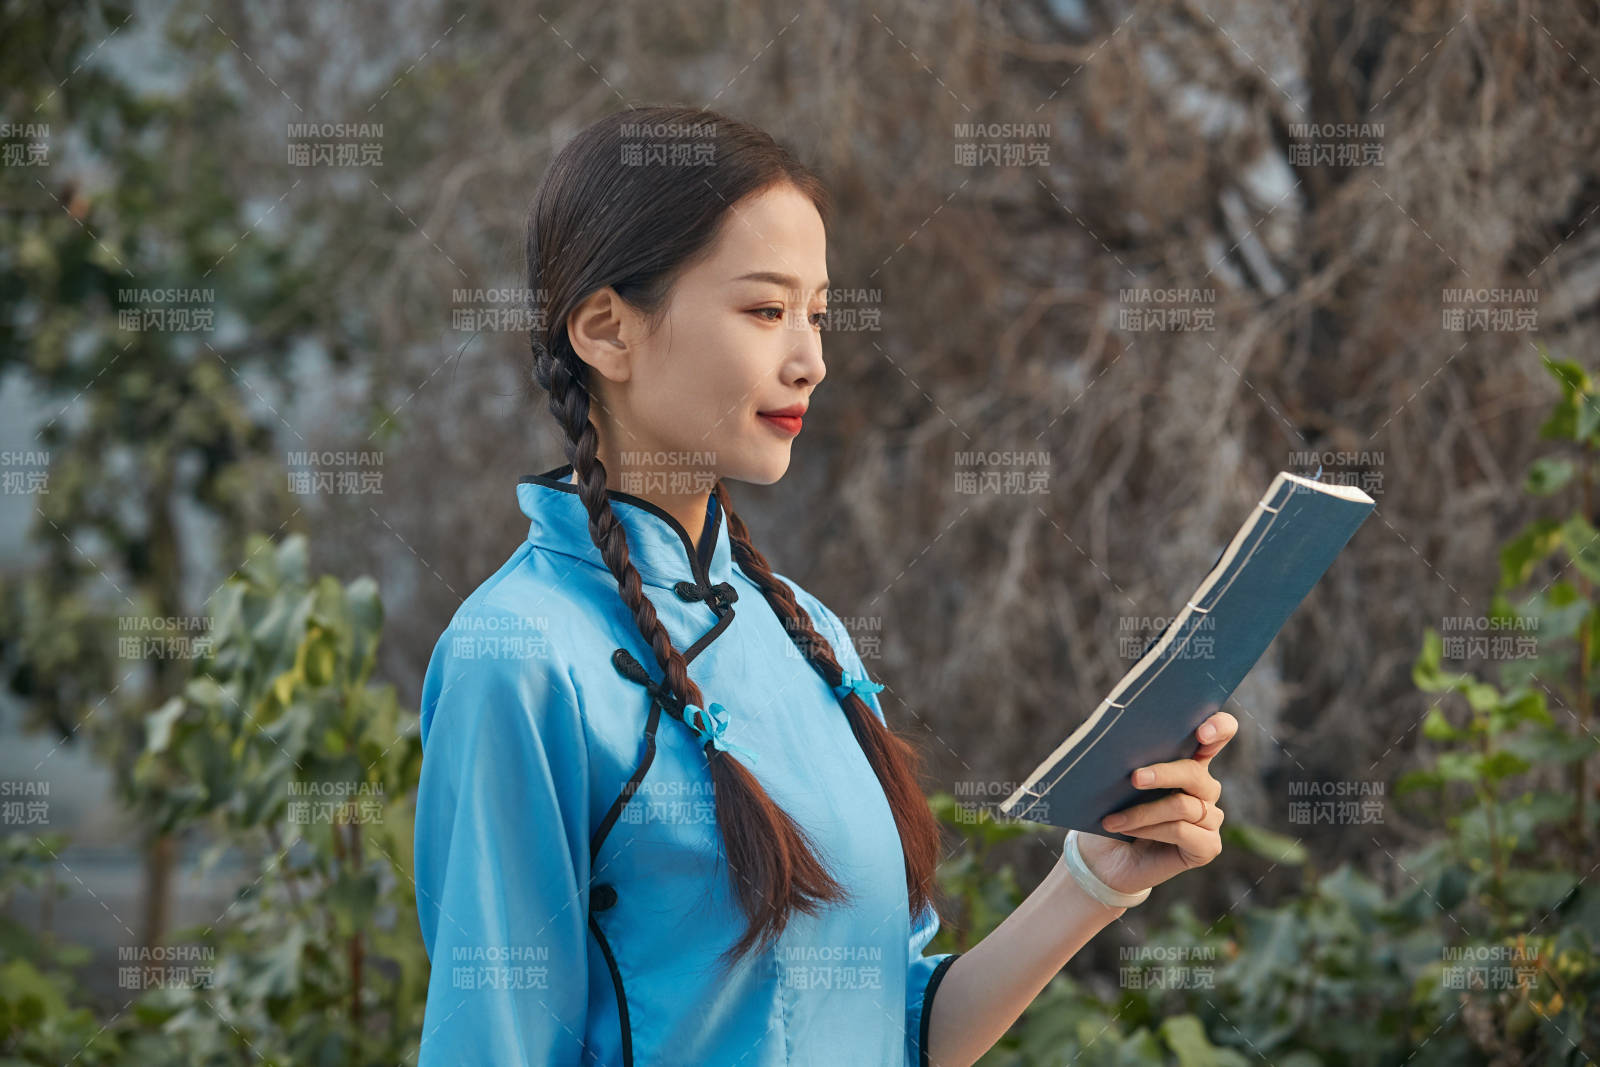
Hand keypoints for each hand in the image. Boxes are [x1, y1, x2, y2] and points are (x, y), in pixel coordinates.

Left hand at [1061, 709, 1236, 895]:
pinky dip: (1150, 830)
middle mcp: (1204, 789)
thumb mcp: (1116, 782)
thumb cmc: (1110, 811)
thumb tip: (1122, 742)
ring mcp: (1209, 818)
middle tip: (1133, 778)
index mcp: (1188, 761)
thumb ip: (1130, 760)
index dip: (1218, 727)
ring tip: (1112, 820)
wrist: (1102, 858)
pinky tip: (1126, 832)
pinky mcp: (1207, 847)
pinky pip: (1182, 830)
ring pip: (1183, 805)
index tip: (1201, 732)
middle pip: (1195, 772)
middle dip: (1163, 773)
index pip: (1219, 733)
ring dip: (1143, 812)